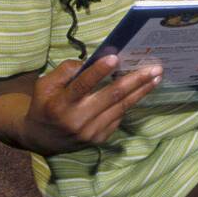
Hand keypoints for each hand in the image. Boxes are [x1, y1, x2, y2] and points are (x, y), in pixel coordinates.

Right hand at [22, 57, 161, 155]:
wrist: (41, 139)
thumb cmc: (45, 105)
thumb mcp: (45, 85)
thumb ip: (66, 71)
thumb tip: (93, 60)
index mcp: (60, 104)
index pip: (82, 85)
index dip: (99, 71)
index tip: (115, 57)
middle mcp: (77, 120)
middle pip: (111, 96)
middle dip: (135, 80)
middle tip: (155, 68)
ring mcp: (90, 132)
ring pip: (121, 107)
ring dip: (141, 91)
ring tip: (156, 77)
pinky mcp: (99, 139)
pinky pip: (119, 117)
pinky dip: (131, 102)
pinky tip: (142, 90)